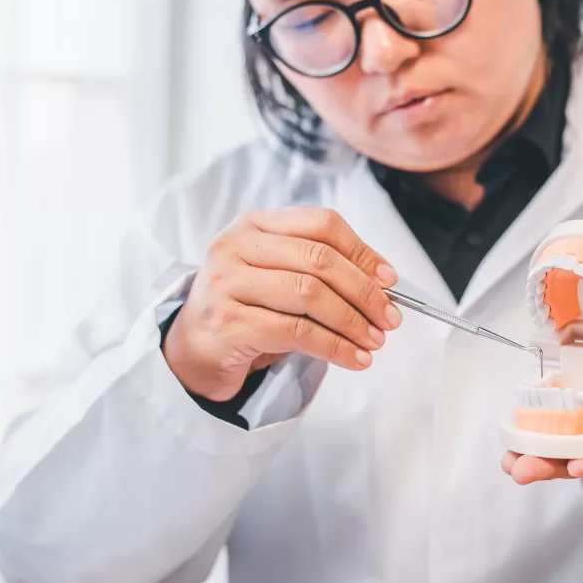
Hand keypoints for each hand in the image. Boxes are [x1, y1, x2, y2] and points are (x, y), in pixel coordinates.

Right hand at [163, 207, 401, 400]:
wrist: (192, 351)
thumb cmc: (246, 311)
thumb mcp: (280, 278)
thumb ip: (320, 272)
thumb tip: (383, 287)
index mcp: (254, 224)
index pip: (321, 224)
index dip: (362, 250)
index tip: (390, 279)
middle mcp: (235, 246)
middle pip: (319, 259)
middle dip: (364, 291)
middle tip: (390, 318)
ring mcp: (226, 283)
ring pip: (309, 295)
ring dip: (352, 322)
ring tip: (375, 341)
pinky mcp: (227, 323)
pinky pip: (296, 332)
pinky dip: (334, 347)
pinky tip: (354, 358)